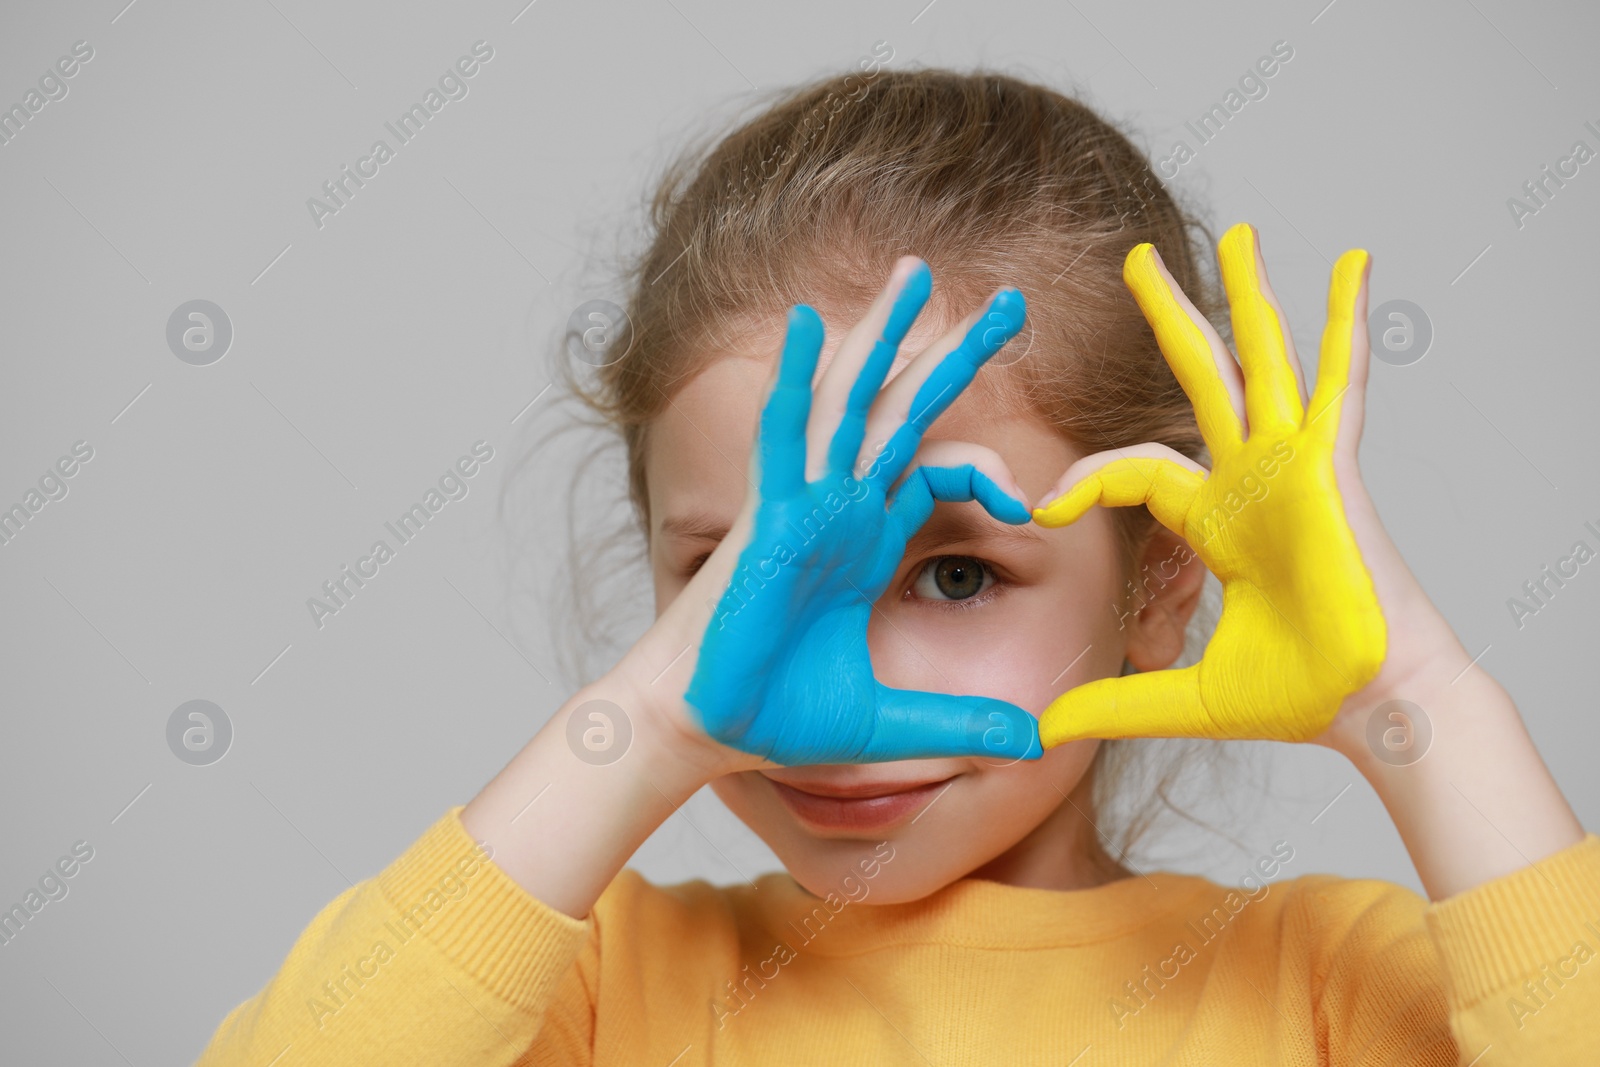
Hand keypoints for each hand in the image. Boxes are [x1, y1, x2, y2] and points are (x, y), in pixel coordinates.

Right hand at [629, 259, 1043, 767]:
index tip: (1039, 506)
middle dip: (953, 353)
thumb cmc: (776, 716)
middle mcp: (840, 508)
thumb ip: (960, 725)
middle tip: (1009, 302)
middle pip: (905, 410)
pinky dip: (793, 381)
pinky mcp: (765, 520)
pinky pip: (782, 437)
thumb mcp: (891, 724)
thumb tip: (1034, 746)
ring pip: (849, 403)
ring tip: (917, 275)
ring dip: (883, 339)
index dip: (993, 471)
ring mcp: (802, 505)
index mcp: (868, 540)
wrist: (703, 729)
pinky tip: (807, 325)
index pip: (941, 469)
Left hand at [1030, 222, 1387, 744]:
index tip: (1041, 507)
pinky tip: (1351, 265)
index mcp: (1219, 521)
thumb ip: (1114, 703)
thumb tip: (1044, 733)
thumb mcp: (1181, 699)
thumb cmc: (1299, 696)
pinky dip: (1344, 324)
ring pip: (1263, 361)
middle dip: (1169, 318)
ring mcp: (1294, 467)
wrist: (1369, 708)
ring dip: (1249, 296)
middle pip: (1201, 379)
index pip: (1137, 468)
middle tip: (1134, 261)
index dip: (1084, 479)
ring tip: (1239, 230)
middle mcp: (1254, 480)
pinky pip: (1339, 383)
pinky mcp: (1331, 468)